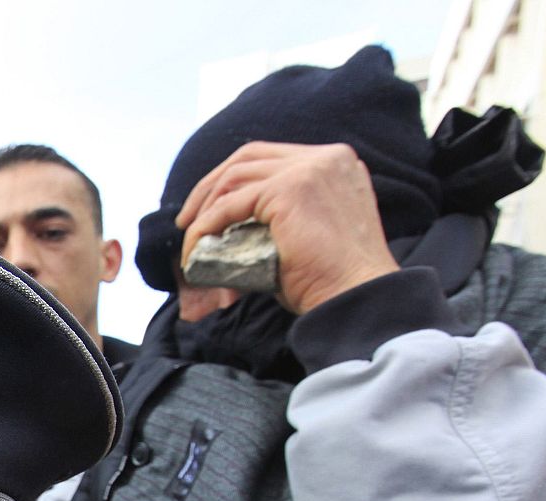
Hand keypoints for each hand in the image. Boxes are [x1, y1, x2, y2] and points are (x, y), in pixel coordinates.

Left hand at [176, 142, 399, 315]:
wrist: (356, 299)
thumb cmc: (332, 281)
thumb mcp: (307, 233)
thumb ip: (278, 217)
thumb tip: (227, 229)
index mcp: (335, 163)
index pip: (270, 157)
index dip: (232, 179)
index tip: (208, 208)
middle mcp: (326, 157)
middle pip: (248, 156)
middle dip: (210, 186)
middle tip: (188, 220)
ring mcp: (309, 169)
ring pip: (234, 176)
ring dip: (204, 208)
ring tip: (190, 239)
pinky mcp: (290, 189)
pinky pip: (230, 205)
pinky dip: (206, 226)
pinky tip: (195, 247)